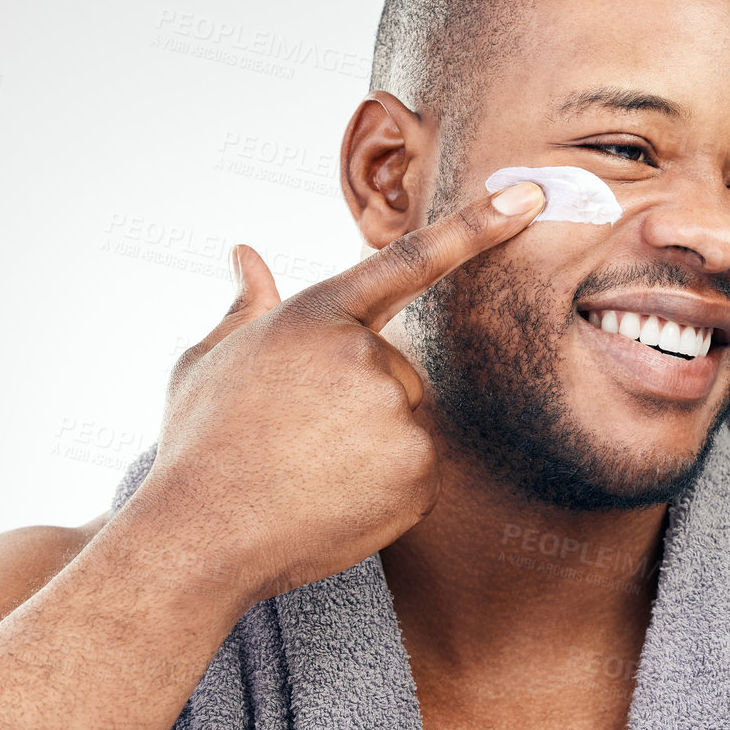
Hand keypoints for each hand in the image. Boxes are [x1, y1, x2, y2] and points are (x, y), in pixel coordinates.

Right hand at [121, 180, 547, 607]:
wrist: (201, 535)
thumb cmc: (200, 445)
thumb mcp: (209, 361)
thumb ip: (246, 306)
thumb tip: (246, 255)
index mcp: (317, 315)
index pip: (410, 259)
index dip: (477, 225)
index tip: (529, 194)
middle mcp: (366, 356)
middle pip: (394, 367)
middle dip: (359, 396)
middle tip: (299, 434)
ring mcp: (398, 415)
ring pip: (406, 417)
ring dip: (370, 440)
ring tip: (308, 467)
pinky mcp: (419, 471)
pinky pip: (416, 467)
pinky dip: (385, 484)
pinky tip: (333, 496)